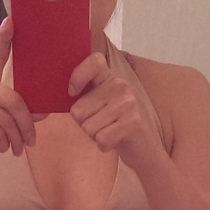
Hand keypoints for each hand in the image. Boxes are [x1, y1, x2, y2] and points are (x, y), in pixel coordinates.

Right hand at [0, 18, 37, 164]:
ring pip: (5, 119)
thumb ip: (16, 112)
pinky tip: (2, 148)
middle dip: (26, 125)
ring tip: (16, 149)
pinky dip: (3, 143)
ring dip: (15, 139)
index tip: (11, 21)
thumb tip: (43, 111)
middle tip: (31, 141)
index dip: (4, 38)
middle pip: (13, 100)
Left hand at [68, 52, 163, 175]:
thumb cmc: (114, 126)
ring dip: (94, 135)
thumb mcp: (99, 104)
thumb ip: (84, 94)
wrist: (144, 148)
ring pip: (87, 127)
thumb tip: (65, 93)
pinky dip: (104, 145)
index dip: (78, 76)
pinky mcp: (133, 122)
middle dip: (84, 124)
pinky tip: (115, 141)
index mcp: (110, 77)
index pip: (94, 61)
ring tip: (109, 131)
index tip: (72, 93)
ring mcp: (129, 103)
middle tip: (102, 124)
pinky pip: (101, 139)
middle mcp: (121, 85)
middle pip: (78, 110)